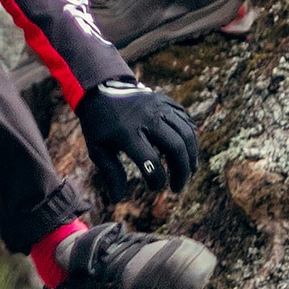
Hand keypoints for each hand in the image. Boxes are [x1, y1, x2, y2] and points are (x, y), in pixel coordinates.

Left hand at [78, 81, 200, 207]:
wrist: (101, 89)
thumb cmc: (99, 126)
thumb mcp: (98, 149)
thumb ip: (110, 173)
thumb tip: (118, 199)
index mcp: (127, 132)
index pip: (150, 162)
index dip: (157, 180)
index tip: (154, 188)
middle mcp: (147, 118)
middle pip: (176, 147)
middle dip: (181, 172)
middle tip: (177, 188)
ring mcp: (159, 107)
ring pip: (187, 133)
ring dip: (191, 157)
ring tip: (188, 173)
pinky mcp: (166, 101)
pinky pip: (187, 121)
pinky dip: (190, 138)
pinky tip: (186, 152)